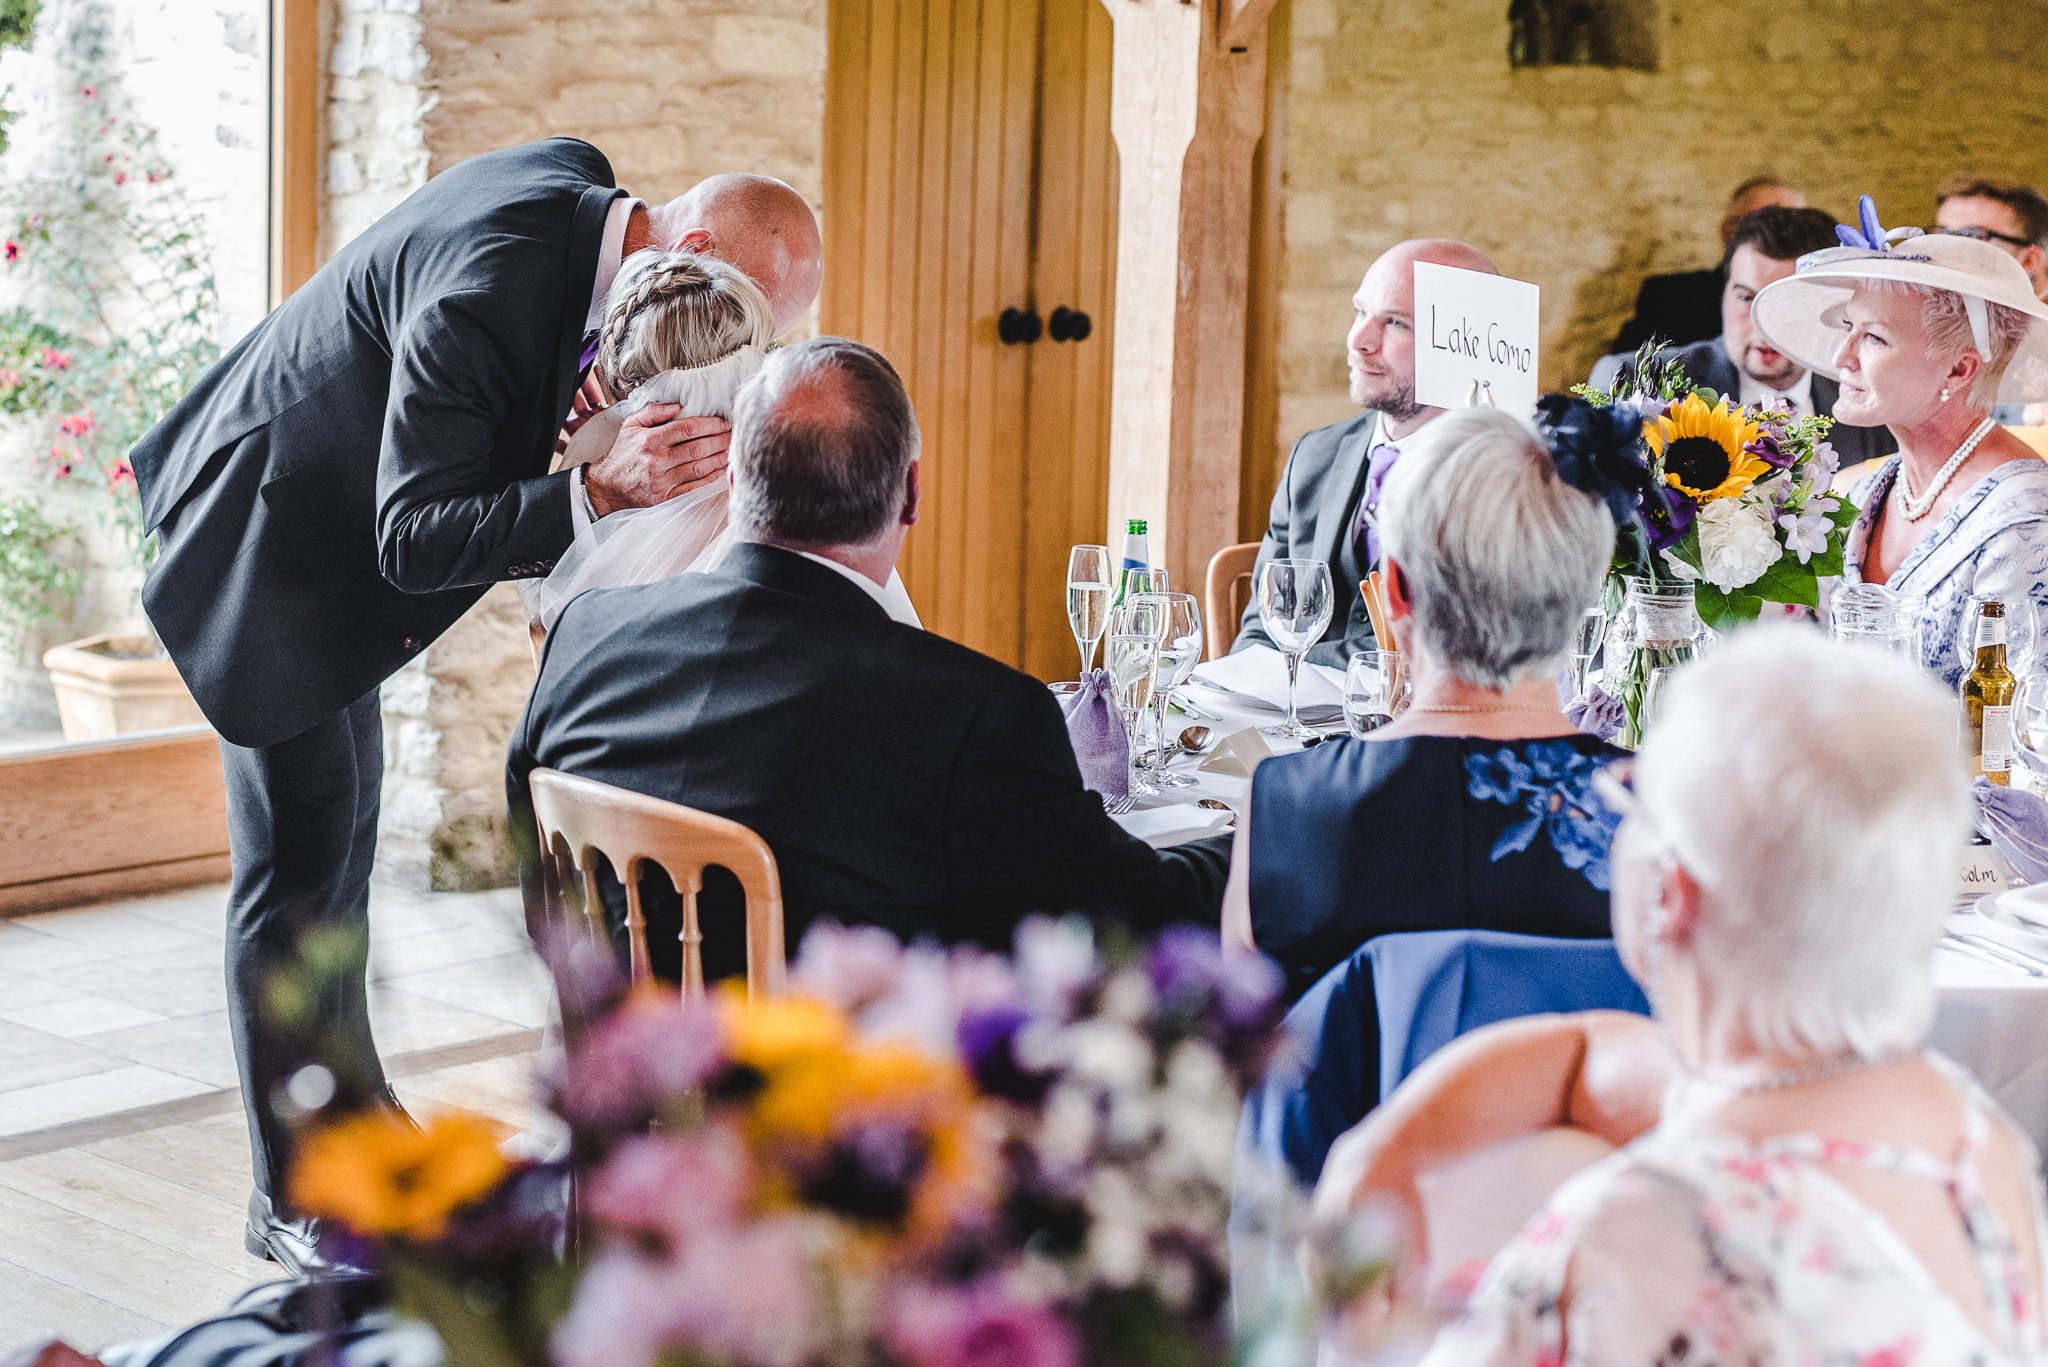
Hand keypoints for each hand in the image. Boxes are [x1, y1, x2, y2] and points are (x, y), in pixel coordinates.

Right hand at [583, 404, 731, 516]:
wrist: (608, 487)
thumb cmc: (623, 453)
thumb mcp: (631, 425)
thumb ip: (654, 411)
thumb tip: (679, 405)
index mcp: (650, 440)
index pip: (687, 428)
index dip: (710, 424)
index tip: (723, 422)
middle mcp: (657, 460)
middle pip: (697, 448)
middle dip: (720, 440)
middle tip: (733, 435)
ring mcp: (662, 481)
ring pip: (699, 467)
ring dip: (719, 458)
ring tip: (732, 450)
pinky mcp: (666, 497)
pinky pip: (695, 487)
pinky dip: (711, 478)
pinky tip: (721, 469)